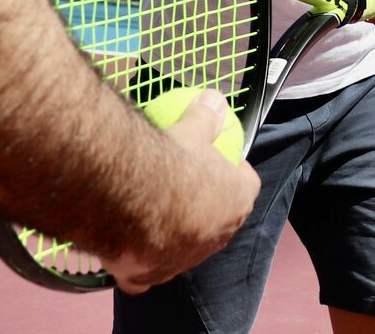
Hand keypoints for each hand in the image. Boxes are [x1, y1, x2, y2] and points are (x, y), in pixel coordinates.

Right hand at [100, 89, 260, 293]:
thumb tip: (215, 99)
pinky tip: (127, 250)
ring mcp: (183, 260)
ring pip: (184, 249)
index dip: (237, 173)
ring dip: (175, 234)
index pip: (246, 185)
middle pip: (219, 220)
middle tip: (189, 187)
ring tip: (156, 215)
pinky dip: (139, 262)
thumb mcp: (191, 129)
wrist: (128, 197)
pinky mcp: (149, 275)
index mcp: (235, 201)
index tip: (224, 161)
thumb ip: (206, 116)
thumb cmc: (167, 161)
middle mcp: (216, 237)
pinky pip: (146, 272)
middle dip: (208, 206)